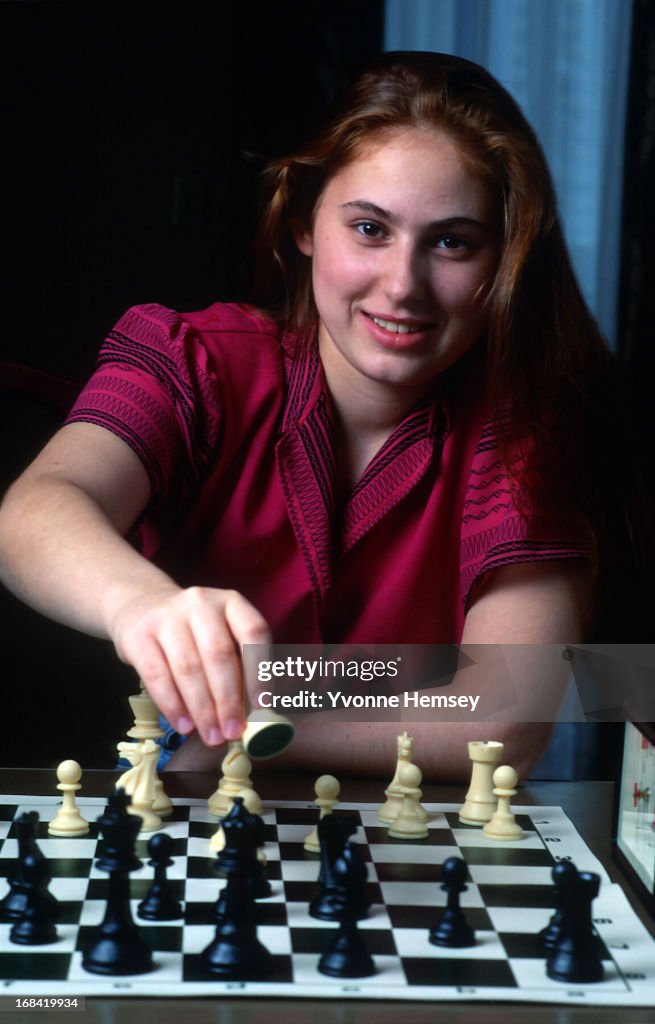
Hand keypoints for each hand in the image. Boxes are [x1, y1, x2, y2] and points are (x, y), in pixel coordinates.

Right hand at [108, 584, 270, 746]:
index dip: (260, 669)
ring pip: (188, 667)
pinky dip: (173, 705)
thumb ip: (241, 668)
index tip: (262, 706)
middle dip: (228, 699)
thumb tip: (257, 716)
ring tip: (212, 736)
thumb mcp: (222, 635)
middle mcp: (201, 603)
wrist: (142, 608)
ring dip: (202, 709)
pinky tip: (184, 726)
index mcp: (231, 602)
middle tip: (234, 732)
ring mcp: (167, 616)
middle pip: (219, 654)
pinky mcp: (139, 635)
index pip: (254, 631)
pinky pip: (157, 675)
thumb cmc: (194, 633)